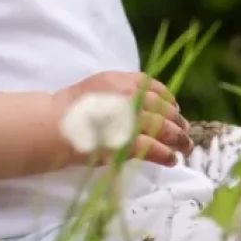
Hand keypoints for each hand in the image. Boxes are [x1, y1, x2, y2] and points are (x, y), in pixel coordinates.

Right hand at [53, 72, 192, 167]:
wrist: (55, 124)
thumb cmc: (71, 106)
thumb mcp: (99, 86)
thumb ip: (121, 90)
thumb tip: (140, 103)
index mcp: (124, 80)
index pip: (155, 88)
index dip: (169, 100)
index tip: (175, 108)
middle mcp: (131, 96)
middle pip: (163, 109)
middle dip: (178, 121)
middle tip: (185, 131)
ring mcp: (130, 119)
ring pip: (163, 128)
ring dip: (178, 139)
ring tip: (185, 148)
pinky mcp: (126, 142)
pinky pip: (153, 148)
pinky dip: (165, 154)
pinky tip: (171, 160)